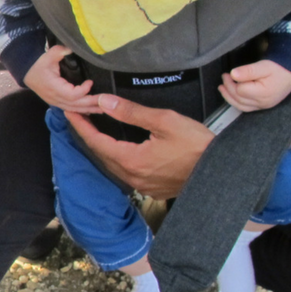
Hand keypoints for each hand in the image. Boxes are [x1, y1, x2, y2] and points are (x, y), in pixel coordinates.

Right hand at [23, 45, 99, 111]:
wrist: (28, 73)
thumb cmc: (39, 64)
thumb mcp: (49, 55)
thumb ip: (60, 51)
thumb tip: (71, 48)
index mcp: (53, 88)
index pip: (71, 95)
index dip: (83, 90)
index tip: (90, 81)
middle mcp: (55, 98)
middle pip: (75, 105)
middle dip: (91, 103)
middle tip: (105, 101)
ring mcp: (56, 102)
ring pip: (74, 109)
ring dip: (88, 109)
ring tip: (102, 109)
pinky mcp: (57, 103)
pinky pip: (71, 109)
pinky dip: (82, 111)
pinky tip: (91, 111)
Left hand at [65, 95, 212, 199]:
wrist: (220, 170)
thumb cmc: (197, 145)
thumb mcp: (164, 121)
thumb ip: (131, 112)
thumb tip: (105, 103)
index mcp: (131, 160)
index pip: (96, 142)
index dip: (81, 126)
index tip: (70, 113)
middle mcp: (132, 176)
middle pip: (102, 155)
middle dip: (89, 136)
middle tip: (81, 118)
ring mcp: (141, 186)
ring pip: (113, 166)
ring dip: (103, 148)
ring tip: (96, 131)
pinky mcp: (151, 189)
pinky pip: (127, 173)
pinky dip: (118, 159)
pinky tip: (120, 150)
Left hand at [219, 59, 290, 111]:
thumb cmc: (279, 67)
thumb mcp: (264, 66)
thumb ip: (248, 71)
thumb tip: (233, 74)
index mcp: (263, 93)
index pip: (241, 91)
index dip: (232, 82)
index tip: (227, 74)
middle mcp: (263, 103)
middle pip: (239, 99)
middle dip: (228, 88)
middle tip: (224, 77)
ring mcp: (263, 106)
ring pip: (241, 106)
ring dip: (229, 97)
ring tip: (222, 88)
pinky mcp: (263, 106)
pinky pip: (246, 108)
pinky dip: (236, 102)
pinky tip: (231, 95)